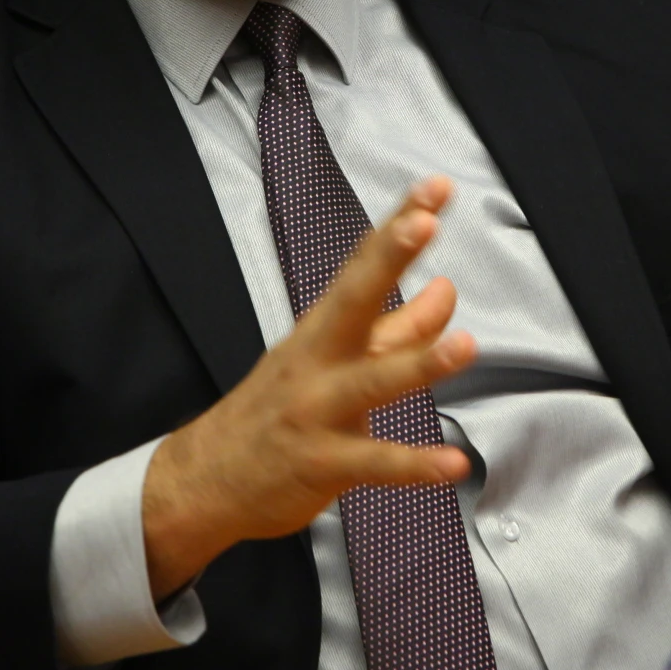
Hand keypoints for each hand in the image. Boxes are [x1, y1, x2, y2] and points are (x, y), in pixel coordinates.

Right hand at [141, 177, 474, 598]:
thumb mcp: (333, 362)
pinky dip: (414, 465)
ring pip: (369, 382)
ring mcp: (315, 410)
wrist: (205, 480)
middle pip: (354, 300)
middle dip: (388, 259)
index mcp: (321, 329)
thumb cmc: (275, 413)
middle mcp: (316, 359)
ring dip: (418, 363)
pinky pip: (372, 463)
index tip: (434, 189)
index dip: (397, 225)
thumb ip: (398, 328)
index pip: (362, 266)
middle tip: (423, 222)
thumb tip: (447, 289)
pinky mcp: (320, 463)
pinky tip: (453, 463)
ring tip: (465, 346)